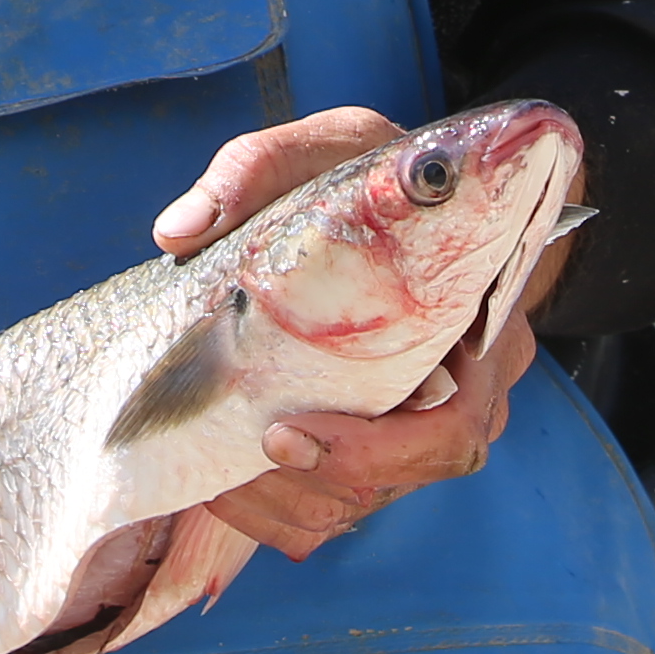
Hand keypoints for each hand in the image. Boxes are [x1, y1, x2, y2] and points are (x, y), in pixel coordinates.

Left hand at [152, 108, 571, 563]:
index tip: (282, 434)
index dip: (372, 451)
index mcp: (478, 329)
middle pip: (402, 479)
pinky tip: (223, 485)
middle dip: (308, 484)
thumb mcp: (333, 147)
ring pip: (364, 502)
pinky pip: (342, 502)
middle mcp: (469, 392)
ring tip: (209, 479)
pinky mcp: (391, 441)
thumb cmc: (385, 177)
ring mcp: (432, 424)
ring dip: (283, 506)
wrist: (422, 198)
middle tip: (228, 465)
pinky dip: (282, 506)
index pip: (453, 426)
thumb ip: (257, 172)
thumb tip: (176, 232)